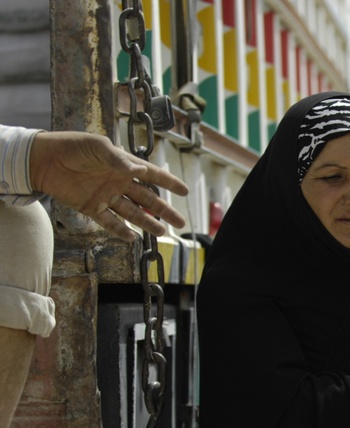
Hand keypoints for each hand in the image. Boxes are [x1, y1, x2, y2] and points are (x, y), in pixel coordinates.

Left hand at [29, 131, 188, 239]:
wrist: (42, 159)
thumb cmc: (72, 147)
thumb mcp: (97, 147)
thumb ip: (118, 160)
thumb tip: (139, 171)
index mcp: (124, 165)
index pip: (152, 175)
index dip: (169, 183)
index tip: (184, 191)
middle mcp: (119, 182)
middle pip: (147, 199)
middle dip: (165, 211)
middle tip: (180, 223)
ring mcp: (106, 196)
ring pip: (132, 213)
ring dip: (147, 223)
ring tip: (162, 233)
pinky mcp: (91, 208)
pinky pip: (110, 221)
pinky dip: (120, 230)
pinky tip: (132, 237)